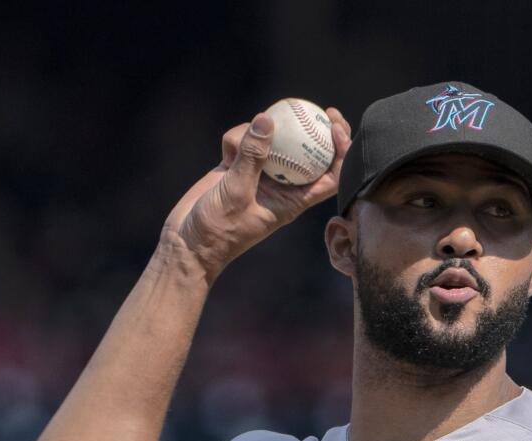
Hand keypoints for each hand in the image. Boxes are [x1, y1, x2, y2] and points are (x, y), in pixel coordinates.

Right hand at [159, 107, 351, 282]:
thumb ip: (252, 156)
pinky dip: (235, 139)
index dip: (342, 153)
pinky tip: (224, 152)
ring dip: (256, 134)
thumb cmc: (219, 229)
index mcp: (294, 200)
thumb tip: (267, 120)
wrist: (189, 241)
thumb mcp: (236, 191)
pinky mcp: (238, 166)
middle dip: (319, 131)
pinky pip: (245, 141)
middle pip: (310, 154)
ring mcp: (260, 174)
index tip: (336, 128)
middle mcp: (282, 185)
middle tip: (322, 109)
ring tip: (236, 147)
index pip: (331, 177)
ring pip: (273, 141)